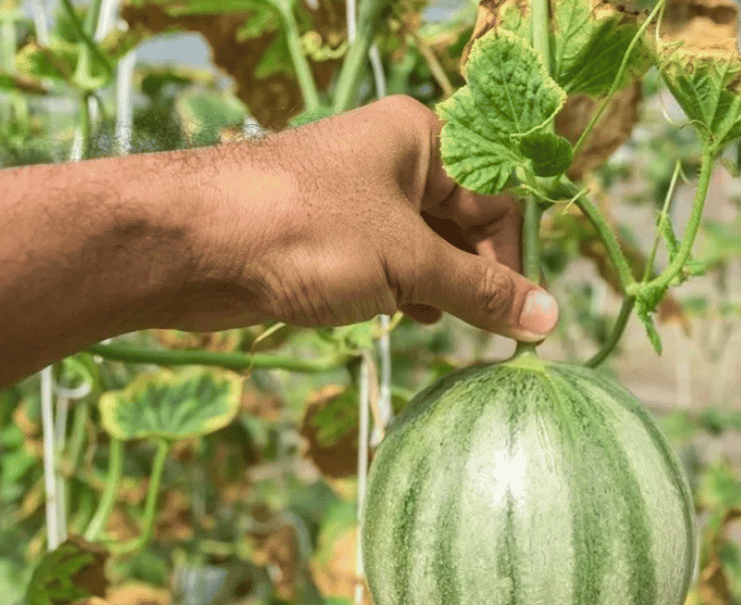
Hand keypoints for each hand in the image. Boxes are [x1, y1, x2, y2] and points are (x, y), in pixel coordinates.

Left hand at [167, 95, 558, 341]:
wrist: (191, 244)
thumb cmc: (308, 232)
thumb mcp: (408, 261)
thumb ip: (480, 291)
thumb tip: (549, 319)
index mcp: (420, 137)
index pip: (497, 192)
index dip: (517, 251)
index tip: (531, 311)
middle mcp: (392, 160)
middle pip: (464, 218)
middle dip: (482, 273)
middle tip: (502, 331)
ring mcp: (357, 200)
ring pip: (426, 245)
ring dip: (447, 288)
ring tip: (464, 330)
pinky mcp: (328, 239)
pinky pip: (389, 263)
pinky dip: (410, 292)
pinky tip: (419, 320)